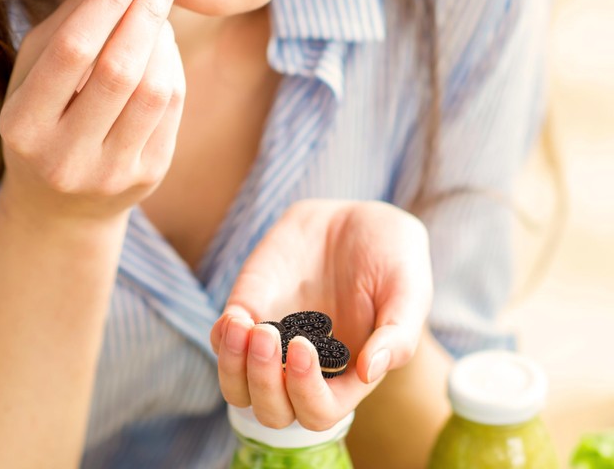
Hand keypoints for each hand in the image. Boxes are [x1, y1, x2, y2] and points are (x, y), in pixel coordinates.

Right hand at [0, 0, 184, 223]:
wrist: (60, 208)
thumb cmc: (42, 124)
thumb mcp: (30, 77)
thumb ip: (62, 25)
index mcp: (23, 126)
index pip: (71, 52)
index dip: (105, 4)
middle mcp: (65, 156)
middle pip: (119, 71)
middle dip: (143, 16)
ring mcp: (111, 172)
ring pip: (154, 90)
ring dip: (162, 40)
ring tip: (156, 15)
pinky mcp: (148, 176)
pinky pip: (171, 108)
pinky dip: (171, 66)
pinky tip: (162, 48)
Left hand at [211, 199, 431, 430]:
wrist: (357, 217)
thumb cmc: (392, 258)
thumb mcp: (409, 289)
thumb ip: (399, 334)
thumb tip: (370, 372)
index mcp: (347, 374)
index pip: (319, 413)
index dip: (307, 393)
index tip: (306, 346)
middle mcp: (306, 367)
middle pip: (273, 410)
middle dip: (264, 383)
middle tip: (269, 336)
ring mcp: (274, 340)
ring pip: (239, 386)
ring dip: (233, 367)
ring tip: (243, 328)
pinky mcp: (251, 307)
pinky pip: (223, 341)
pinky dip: (222, 338)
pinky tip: (235, 318)